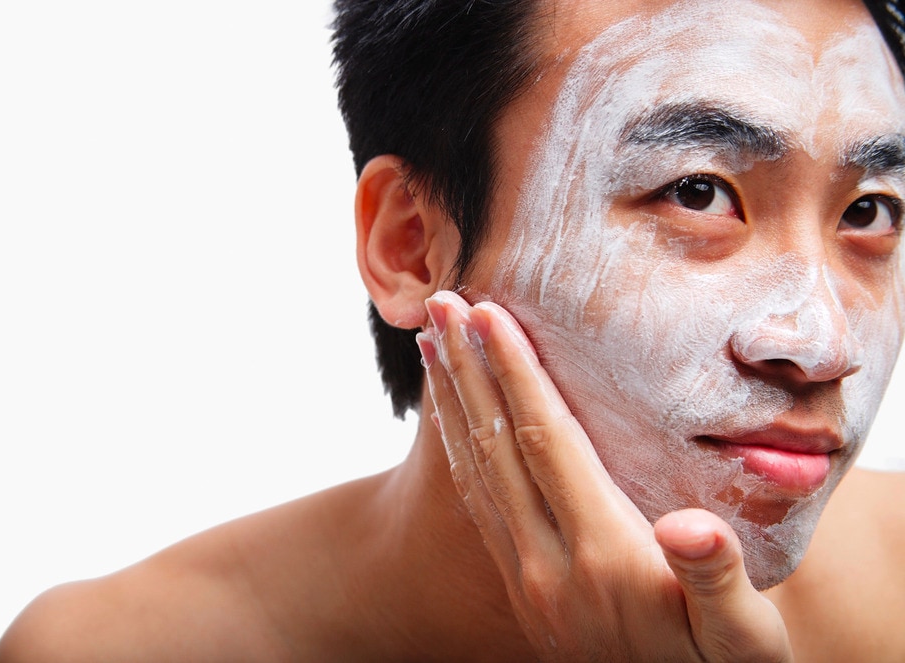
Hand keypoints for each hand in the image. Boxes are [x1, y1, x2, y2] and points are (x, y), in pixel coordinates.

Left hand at [416, 291, 792, 661]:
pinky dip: (457, 449)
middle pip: (494, 446)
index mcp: (603, 556)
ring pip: (475, 471)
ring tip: (431, 344)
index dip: (516, 374)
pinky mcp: (521, 587)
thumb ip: (716, 578)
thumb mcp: (741, 638)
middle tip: (441, 303)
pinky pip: (476, 504)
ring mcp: (526, 576)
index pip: (546, 443)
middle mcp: (548, 563)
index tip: (488, 313)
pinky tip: (451, 420)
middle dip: (468, 368)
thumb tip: (691, 526)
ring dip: (452, 402)